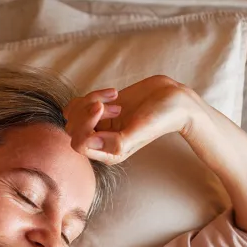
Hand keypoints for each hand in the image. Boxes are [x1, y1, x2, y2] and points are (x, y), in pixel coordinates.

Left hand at [64, 75, 197, 164]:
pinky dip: (92, 94)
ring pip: (73, 114)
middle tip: (115, 104)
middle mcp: (101, 142)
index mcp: (109, 154)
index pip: (79, 144)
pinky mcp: (100, 110)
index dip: (84, 124)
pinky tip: (114, 93)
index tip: (102, 107)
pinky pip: (79, 104)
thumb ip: (117, 142)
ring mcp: (99, 125)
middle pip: (73, 128)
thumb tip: (90, 142)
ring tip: (115, 97)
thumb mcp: (141, 131)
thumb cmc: (161, 117)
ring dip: (90, 100)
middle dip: (88, 111)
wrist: (173, 99)